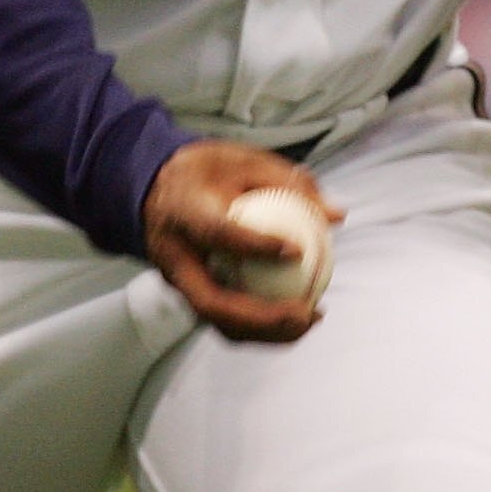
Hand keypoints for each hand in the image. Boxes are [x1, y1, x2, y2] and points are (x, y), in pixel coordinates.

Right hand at [142, 139, 344, 342]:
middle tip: (307, 311)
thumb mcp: (242, 159)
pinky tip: (298, 315)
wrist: (153, 189)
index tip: (296, 250)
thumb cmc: (206, 170)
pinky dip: (261, 326)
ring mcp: (178, 284)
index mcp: (182, 212)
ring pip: (219, 322)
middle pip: (212, 302)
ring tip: (311, 320)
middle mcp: (174, 257)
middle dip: (262, 318)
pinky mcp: (189, 297)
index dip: (254, 246)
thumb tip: (337, 215)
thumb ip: (288, 183)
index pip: (216, 233)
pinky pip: (225, 320)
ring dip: (266, 332)